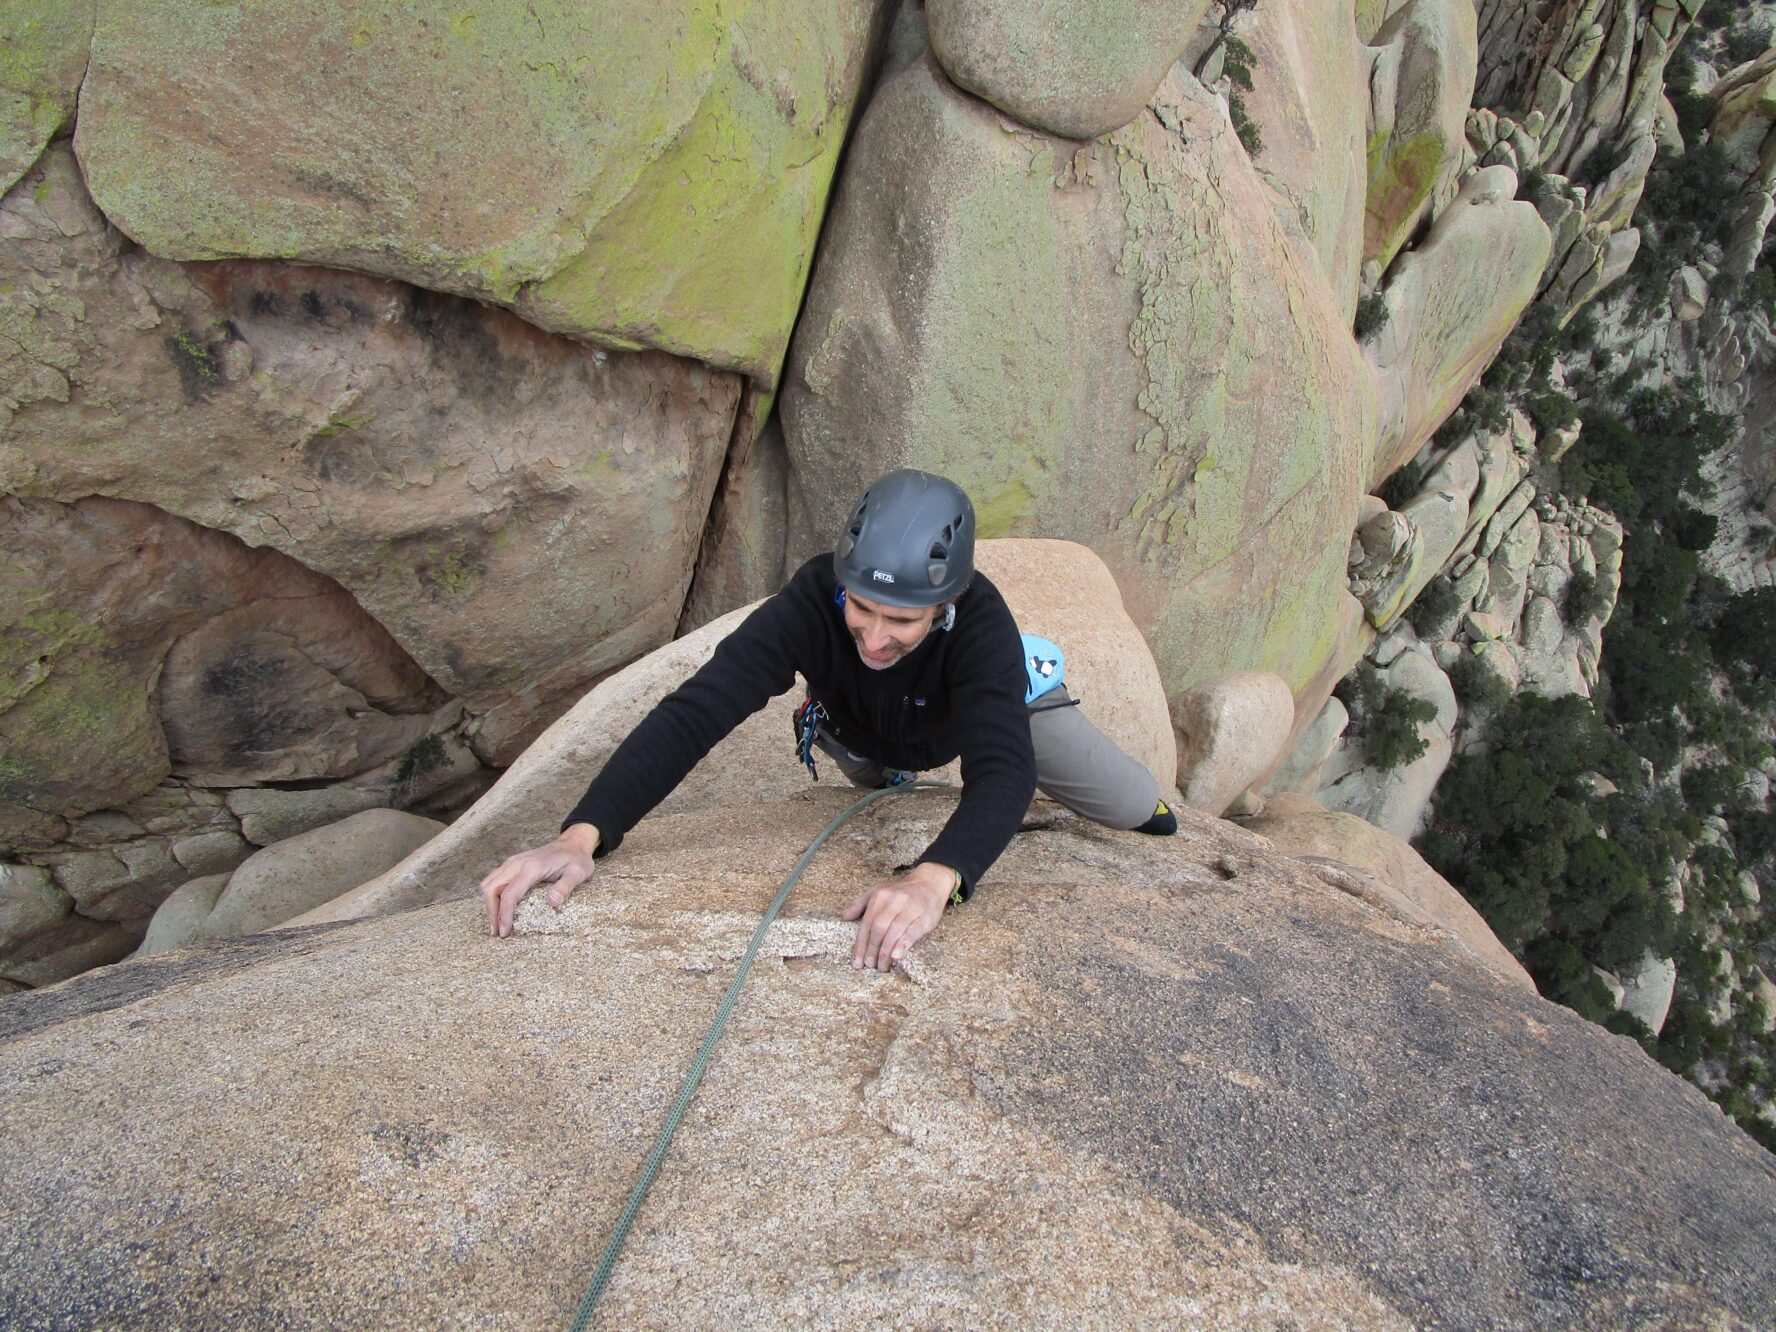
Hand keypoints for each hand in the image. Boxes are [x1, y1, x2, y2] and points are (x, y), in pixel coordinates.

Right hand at [479, 823, 600, 937]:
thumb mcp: (578, 873)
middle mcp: (517, 863)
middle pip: (491, 888)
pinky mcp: (513, 864)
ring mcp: (513, 862)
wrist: (573, 843)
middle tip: (497, 932)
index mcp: (531, 868)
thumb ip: (565, 887)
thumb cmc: (576, 859)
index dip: (504, 915)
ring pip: (489, 883)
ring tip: (496, 924)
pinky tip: (500, 909)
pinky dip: (493, 896)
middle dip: (491, 912)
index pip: (509, 894)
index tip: (504, 932)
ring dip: (489, 904)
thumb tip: (551, 903)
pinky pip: (494, 880)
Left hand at [842, 862, 954, 971]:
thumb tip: (845, 916)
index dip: (860, 944)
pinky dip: (902, 945)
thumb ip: (860, 904)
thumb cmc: (900, 892)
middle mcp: (895, 901)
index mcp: (881, 895)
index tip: (857, 960)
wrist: (930, 882)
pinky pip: (912, 933)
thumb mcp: (878, 891)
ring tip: (881, 966)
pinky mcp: (925, 918)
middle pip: (879, 929)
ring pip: (894, 932)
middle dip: (872, 949)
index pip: (867, 923)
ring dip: (885, 952)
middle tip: (869, 965)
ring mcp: (911, 909)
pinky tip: (896, 956)